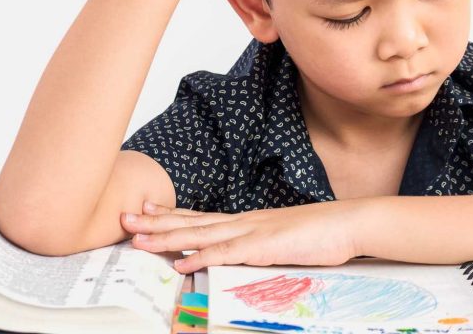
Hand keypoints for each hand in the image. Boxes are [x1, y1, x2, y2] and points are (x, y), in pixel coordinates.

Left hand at [120, 200, 363, 272]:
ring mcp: (253, 232)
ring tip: (139, 238)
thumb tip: (240, 250)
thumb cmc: (319, 232)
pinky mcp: (265, 247)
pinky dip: (202, 257)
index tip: (146, 210)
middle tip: (125, 218)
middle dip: (156, 222)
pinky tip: (182, 263)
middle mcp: (243, 222)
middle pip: (192, 221)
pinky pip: (228, 254)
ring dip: (168, 237)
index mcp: (247, 220)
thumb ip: (257, 243)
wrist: (348, 223)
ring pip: (201, 235)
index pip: (201, 216)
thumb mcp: (281, 237)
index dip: (171, 214)